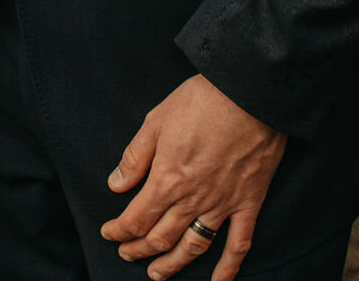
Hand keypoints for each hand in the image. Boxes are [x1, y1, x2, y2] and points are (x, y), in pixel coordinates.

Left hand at [100, 75, 287, 280]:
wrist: (249, 94)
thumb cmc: (200, 102)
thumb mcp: (155, 121)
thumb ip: (135, 157)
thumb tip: (115, 184)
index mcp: (167, 180)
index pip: (136, 218)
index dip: (119, 231)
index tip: (109, 233)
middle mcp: (193, 199)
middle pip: (161, 237)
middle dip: (139, 250)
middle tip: (127, 255)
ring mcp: (223, 204)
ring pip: (194, 246)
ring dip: (173, 264)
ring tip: (157, 274)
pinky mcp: (249, 203)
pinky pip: (239, 244)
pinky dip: (228, 267)